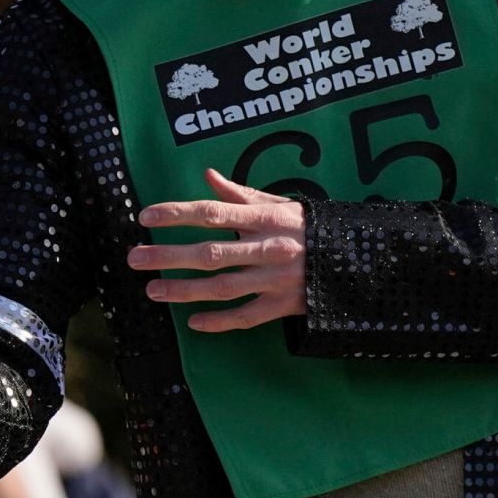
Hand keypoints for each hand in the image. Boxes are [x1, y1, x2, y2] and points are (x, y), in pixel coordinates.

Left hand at [129, 168, 307, 331]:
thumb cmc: (313, 228)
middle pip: (210, 253)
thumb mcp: (282, 204)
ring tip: (152, 290)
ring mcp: (276, 279)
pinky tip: (193, 323)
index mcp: (266, 218)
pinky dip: (220, 322)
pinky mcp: (285, 305)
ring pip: (222, 288)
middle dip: (168, 256)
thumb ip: (242, 194)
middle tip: (134, 258)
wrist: (362, 258)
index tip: (146, 216)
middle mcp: (269, 248)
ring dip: (184, 291)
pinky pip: (247, 316)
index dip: (177, 214)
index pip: (212, 212)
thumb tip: (208, 175)